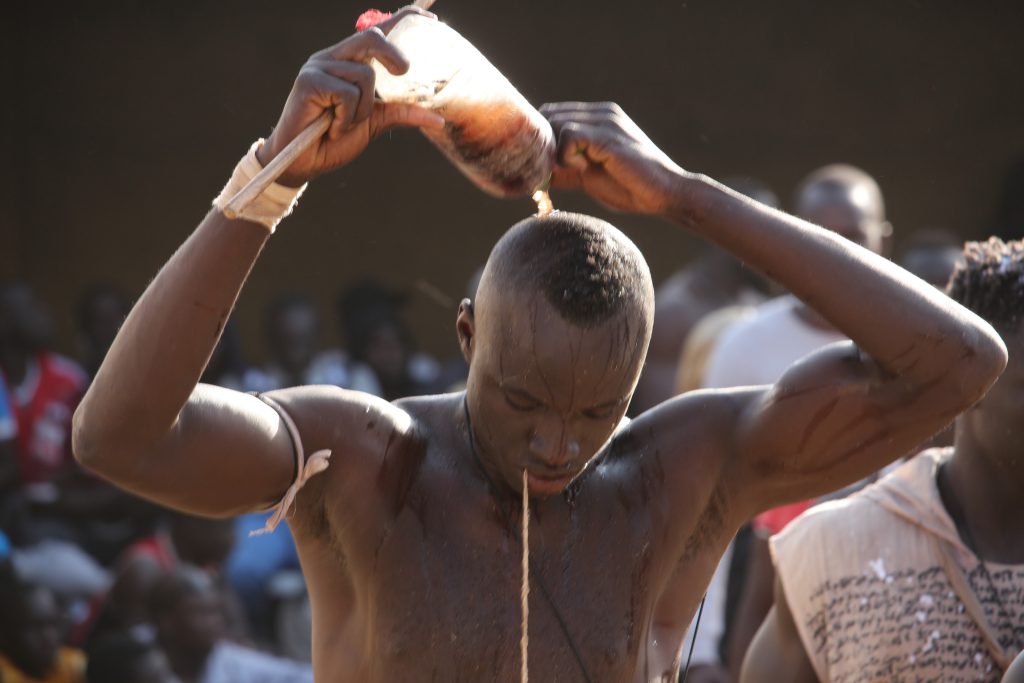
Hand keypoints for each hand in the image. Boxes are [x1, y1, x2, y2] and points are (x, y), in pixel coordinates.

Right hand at [257, 6, 444, 186]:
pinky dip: (347, 117)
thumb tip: (438, 120)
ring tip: (345, 124)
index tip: (430, 18)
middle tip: (403, 72)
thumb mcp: (374, 123)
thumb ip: (401, 113)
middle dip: (393, 54)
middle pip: (372, 37)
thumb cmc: (334, 140)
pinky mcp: (308, 80)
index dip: (402, 20)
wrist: (304, 163)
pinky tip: (333, 127)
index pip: (378, 32)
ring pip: (364, 74)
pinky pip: (346, 93)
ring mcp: (319, 66)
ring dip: (363, 109)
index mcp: (349, 62)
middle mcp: (333, 57)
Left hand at [541, 102, 685, 214]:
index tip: (549, 168)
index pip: (551, 114)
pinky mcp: (608, 135)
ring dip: (555, 152)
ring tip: (575, 170)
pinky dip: (565, 155)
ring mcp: (605, 121)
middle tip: (557, 172)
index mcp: (597, 118)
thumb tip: (534, 177)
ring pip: (555, 122)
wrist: (664, 195)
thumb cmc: (629, 187)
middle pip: (548, 115)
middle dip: (544, 146)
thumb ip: (563, 170)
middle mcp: (601, 113)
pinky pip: (569, 134)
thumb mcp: (587, 177)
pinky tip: (583, 169)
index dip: (543, 141)